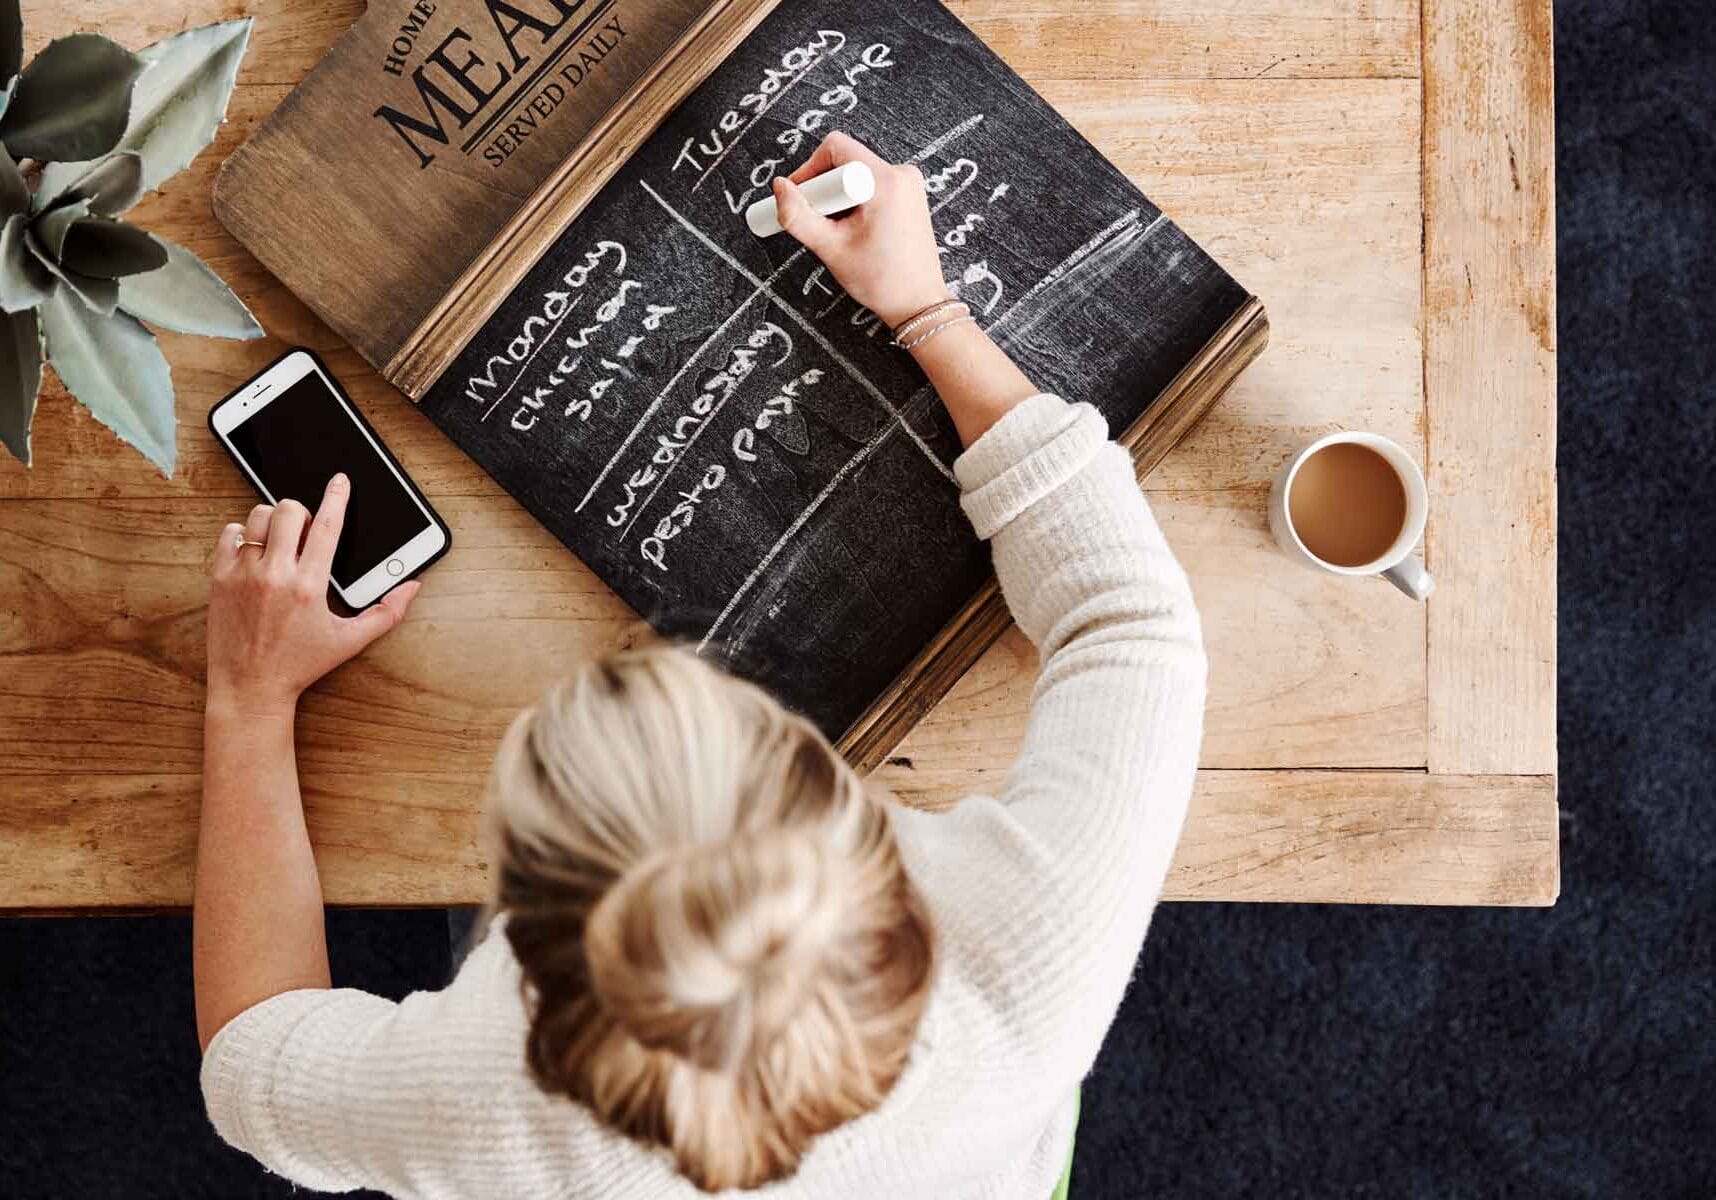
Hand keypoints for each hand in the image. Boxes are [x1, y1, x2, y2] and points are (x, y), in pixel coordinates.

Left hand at [206, 474, 419, 716]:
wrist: (250, 688)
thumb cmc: (299, 665)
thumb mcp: (350, 642)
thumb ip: (386, 613)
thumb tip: (411, 587)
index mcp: (309, 586)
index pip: (327, 526)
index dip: (337, 498)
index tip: (340, 481)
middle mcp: (275, 575)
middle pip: (290, 510)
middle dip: (302, 513)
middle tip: (306, 533)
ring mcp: (244, 574)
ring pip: (259, 516)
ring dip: (274, 521)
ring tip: (280, 542)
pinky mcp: (220, 579)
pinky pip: (230, 534)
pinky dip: (243, 535)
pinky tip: (254, 552)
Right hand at [773, 132, 949, 328]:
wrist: (918, 304)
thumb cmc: (882, 280)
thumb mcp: (830, 248)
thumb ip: (797, 216)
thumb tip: (780, 188)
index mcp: (885, 181)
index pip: (834, 149)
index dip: (809, 172)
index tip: (800, 200)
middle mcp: (902, 174)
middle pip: (845, 160)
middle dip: (824, 190)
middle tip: (820, 224)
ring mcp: (909, 183)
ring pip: (856, 174)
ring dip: (838, 199)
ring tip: (841, 232)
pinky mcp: (910, 194)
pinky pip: (871, 185)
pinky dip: (855, 202)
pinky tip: (856, 231)